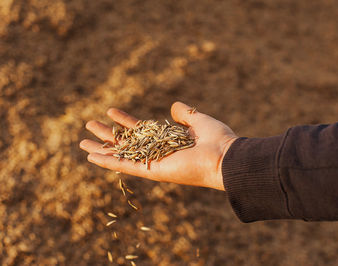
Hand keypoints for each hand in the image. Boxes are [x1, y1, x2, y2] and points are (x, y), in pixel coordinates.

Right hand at [79, 102, 237, 190]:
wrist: (224, 157)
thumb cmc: (216, 139)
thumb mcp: (198, 120)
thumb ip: (185, 113)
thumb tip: (174, 106)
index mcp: (167, 140)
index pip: (141, 129)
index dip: (125, 120)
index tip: (110, 111)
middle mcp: (158, 152)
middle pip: (127, 142)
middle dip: (108, 134)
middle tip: (89, 125)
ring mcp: (153, 162)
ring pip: (121, 154)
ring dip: (102, 148)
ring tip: (82, 141)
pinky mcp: (151, 171)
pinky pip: (125, 166)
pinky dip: (108, 161)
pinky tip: (91, 155)